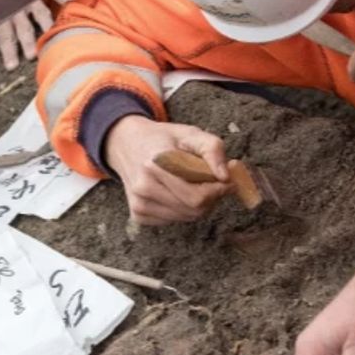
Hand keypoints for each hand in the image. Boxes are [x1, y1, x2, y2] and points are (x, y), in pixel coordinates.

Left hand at [0, 0, 71, 70]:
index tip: (11, 66)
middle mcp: (17, 5)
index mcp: (6, 12)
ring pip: (40, 13)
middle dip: (26, 42)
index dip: (8, 51)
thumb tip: (16, 42)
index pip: (5, 35)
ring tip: (50, 34)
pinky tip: (71, 5)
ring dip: (45, 25)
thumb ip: (10, 23)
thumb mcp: (4, 6)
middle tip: (32, 55)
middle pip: (22, 27)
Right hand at [104, 116, 230, 225]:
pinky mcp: (138, 215)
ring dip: (200, 205)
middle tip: (214, 182)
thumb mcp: (191, 133)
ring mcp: (139, 203)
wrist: (126, 144)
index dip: (219, 190)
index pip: (198, 195)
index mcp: (157, 163)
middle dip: (212, 197)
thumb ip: (213, 150)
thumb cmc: (164, 139)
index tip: (228, 180)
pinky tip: (178, 192)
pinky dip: (184, 210)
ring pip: (188, 217)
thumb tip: (225, 176)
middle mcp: (144, 186)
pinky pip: (175, 220)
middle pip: (195, 209)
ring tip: (195, 184)